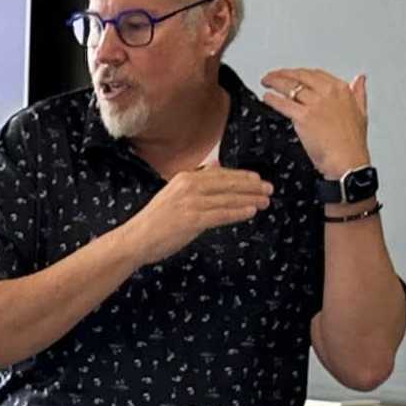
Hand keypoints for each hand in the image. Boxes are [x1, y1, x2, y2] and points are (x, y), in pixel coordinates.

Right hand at [122, 165, 272, 266]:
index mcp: (185, 178)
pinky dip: (237, 212)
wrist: (135, 239)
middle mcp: (189, 186)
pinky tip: (251, 211)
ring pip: (227, 198)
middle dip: (251, 186)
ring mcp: (190, 202)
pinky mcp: (191, 219)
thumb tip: (214, 165)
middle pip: (228, 183)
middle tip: (269, 189)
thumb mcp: (174, 193)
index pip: (220, 174)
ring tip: (265, 201)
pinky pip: (221, 214)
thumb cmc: (155, 221)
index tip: (258, 179)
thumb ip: (196, 180)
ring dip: (249, 199)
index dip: (242, 176)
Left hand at [257, 66, 371, 177]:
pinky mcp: (303, 117)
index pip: (315, 74)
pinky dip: (272, 99)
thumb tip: (359, 80)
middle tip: (273, 76)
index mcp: (341, 90)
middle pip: (300, 77)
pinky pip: (283, 104)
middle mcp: (328, 93)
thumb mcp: (362, 112)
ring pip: (290, 87)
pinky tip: (267, 97)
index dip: (300, 73)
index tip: (292, 74)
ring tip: (266, 82)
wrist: (348, 162)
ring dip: (274, 82)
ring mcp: (315, 104)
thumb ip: (359, 93)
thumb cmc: (353, 143)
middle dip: (283, 74)